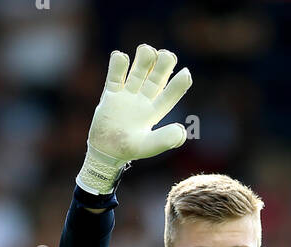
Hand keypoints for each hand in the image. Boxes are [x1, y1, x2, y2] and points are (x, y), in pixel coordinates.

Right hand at [77, 45, 191, 195]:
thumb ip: (164, 139)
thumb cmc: (128, 150)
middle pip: (158, 75)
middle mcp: (144, 99)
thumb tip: (182, 130)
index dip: (179, 84)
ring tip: (146, 52)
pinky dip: (118, 62)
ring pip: (140, 68)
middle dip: (164, 63)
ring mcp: (128, 93)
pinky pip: (116, 72)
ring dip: (145, 56)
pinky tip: (121, 59)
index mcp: (155, 112)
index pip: (170, 95)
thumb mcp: (147, 147)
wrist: (104, 151)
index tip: (187, 74)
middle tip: (164, 56)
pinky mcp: (112, 91)